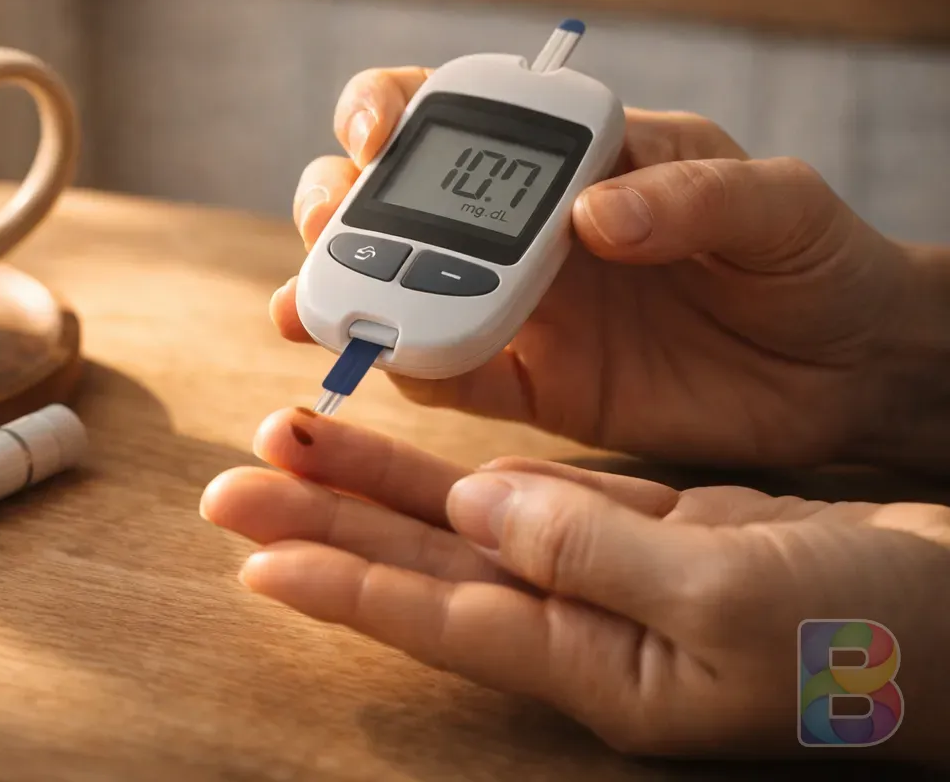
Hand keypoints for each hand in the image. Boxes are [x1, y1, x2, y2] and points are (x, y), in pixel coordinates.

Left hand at [202, 410, 949, 761]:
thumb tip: (481, 512)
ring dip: (375, 483)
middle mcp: (587, 628)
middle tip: (230, 483)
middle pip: (425, 569)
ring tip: (288, 439)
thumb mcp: (733, 597)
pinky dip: (463, 472)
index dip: (347, 588)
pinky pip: (530, 499)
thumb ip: (596, 555)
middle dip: (326, 521)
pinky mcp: (644, 534)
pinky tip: (403, 455)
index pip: (443, 620)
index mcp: (604, 668)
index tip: (256, 556)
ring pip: (462, 524)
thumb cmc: (877, 633)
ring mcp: (611, 579)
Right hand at [277, 67, 926, 469]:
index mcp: (565, 157)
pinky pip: (449, 379)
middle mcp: (520, 228)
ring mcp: (517, 308)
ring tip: (309, 310)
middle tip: (324, 228)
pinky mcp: (532, 387)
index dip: (385, 110)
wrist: (849, 375)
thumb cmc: (813, 259)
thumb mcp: (774, 201)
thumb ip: (692, 194)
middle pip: (388, 200)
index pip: (448, 110)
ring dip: (340, 292)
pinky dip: (406, 371)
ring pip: (396, 288)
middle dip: (334, 205)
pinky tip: (381, 366)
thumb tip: (592, 217)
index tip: (374, 136)